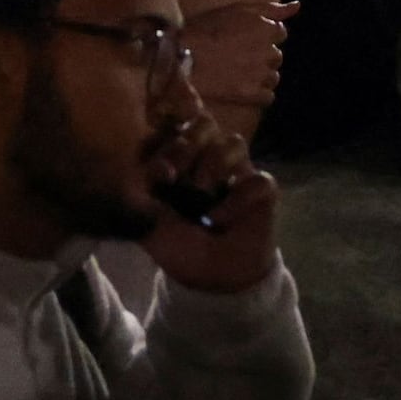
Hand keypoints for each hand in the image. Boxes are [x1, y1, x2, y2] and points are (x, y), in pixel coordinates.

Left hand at [139, 122, 280, 293]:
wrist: (210, 277)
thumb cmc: (177, 243)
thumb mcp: (146, 222)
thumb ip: (138, 195)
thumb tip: (152, 169)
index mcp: (178, 156)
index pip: (173, 122)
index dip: (162, 130)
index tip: (153, 154)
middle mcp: (209, 156)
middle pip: (205, 122)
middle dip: (185, 145)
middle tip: (171, 176)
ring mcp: (238, 171)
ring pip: (234, 141)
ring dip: (212, 166)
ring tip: (199, 196)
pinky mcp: (262, 191)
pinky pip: (258, 180)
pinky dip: (236, 199)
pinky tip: (217, 219)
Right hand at [183, 0, 291, 127]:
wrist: (182, 57)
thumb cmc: (205, 29)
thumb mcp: (236, 10)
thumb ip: (270, 8)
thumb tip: (297, 6)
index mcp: (266, 28)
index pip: (280, 32)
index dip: (262, 35)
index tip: (245, 38)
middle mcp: (268, 51)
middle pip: (276, 55)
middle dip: (262, 55)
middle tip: (238, 55)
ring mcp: (261, 74)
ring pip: (273, 76)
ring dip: (261, 75)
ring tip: (238, 72)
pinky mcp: (252, 94)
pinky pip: (268, 96)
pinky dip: (258, 94)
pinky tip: (241, 87)